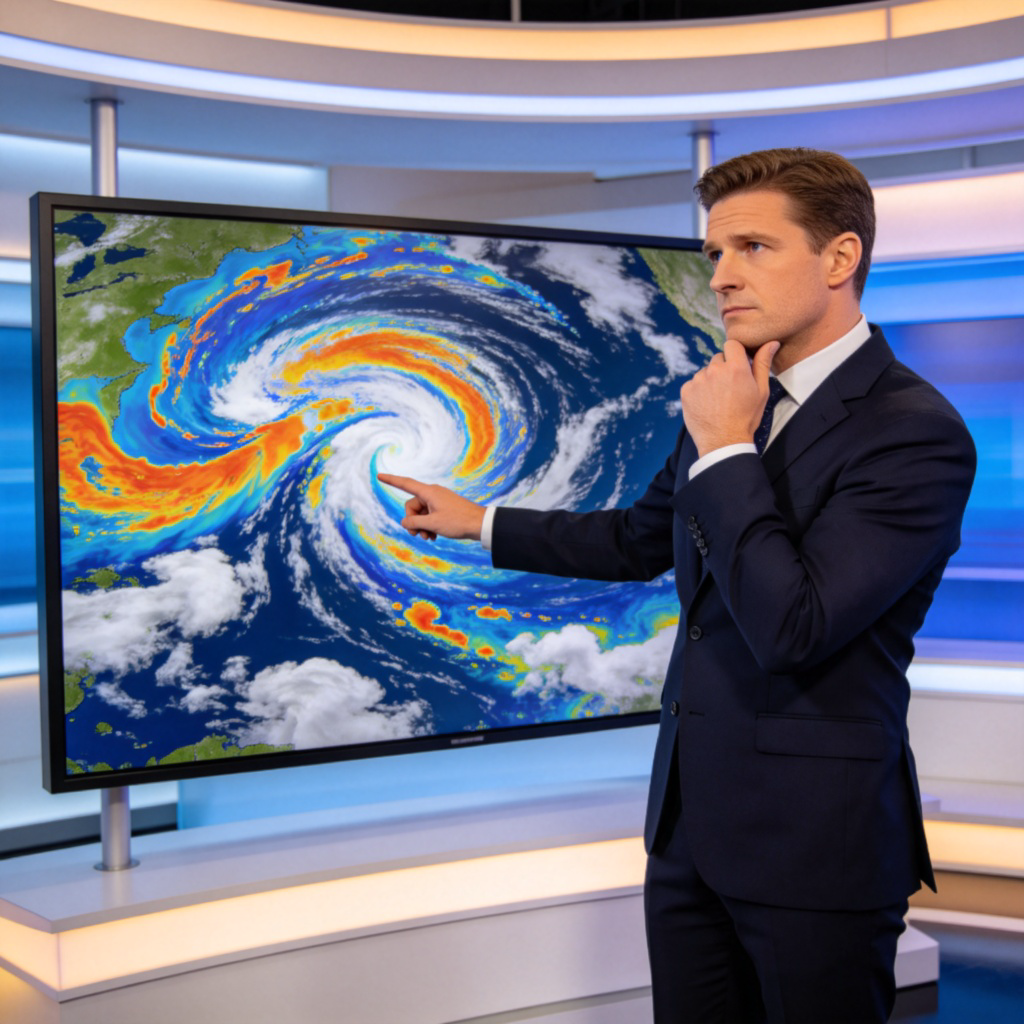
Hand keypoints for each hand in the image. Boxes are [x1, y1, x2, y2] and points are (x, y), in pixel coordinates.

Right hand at [377, 473, 485, 541]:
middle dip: (413, 522)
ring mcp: (439, 501)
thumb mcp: (432, 524)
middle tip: (419, 535)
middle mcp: (433, 494)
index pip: (405, 484)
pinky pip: (430, 516)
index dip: (391, 480)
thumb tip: (404, 522)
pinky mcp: (444, 508)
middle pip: (412, 506)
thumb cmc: (458, 522)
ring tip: (429, 538)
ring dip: (422, 527)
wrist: (480, 524)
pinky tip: (434, 537)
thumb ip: (414, 523)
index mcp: (429, 492)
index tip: (379, 475)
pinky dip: (429, 526)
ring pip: (421, 514)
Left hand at [679, 339, 780, 456]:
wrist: (723, 442)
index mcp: (736, 367)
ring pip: (705, 372)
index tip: (738, 366)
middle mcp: (715, 370)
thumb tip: (771, 342)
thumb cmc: (746, 417)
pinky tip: (706, 405)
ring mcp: (698, 380)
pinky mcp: (686, 391)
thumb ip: (763, 363)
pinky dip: (698, 391)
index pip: (732, 344)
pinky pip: (693, 384)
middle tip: (729, 389)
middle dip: (723, 369)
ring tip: (718, 400)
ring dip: (710, 380)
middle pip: (718, 359)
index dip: (735, 354)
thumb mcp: (761, 391)